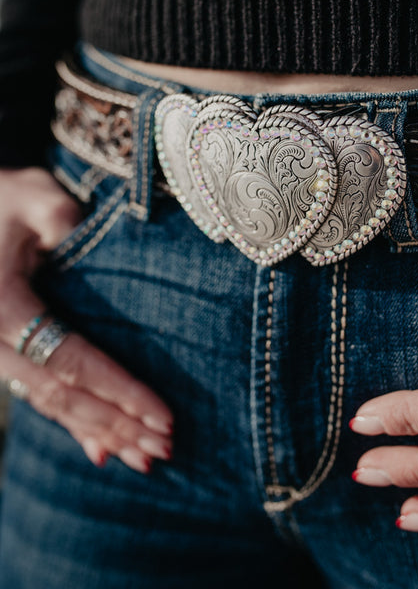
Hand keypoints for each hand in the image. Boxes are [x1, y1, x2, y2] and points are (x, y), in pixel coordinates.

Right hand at [0, 168, 173, 472]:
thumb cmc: (2, 199)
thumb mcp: (33, 196)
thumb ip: (62, 221)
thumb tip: (96, 251)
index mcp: (1, 306)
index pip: (70, 360)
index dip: (119, 390)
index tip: (163, 414)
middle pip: (62, 394)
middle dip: (117, 424)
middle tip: (165, 448)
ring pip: (50, 404)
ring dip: (100, 432)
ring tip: (147, 457)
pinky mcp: (3, 355)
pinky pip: (38, 396)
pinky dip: (72, 425)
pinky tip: (102, 451)